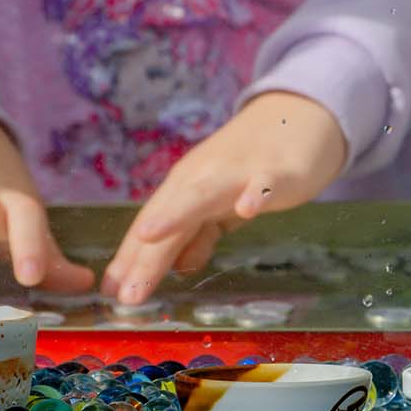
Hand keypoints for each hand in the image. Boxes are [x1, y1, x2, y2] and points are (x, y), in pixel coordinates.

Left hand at [103, 92, 348, 305]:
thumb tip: (179, 267)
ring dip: (175, 215)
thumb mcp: (222, 206)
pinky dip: (254, 194)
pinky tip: (247, 209)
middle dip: (145, 256)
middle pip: (168, 218)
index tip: (110, 293)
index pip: (151, 226)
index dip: (130, 259)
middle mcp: (203, 176)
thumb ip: (201, 234)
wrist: (300, 115)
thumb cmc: (255, 164)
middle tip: (126, 294)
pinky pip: (263, 183)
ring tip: (150, 236)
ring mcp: (238, 171)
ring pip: (202, 195)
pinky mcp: (276, 170)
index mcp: (187, 187)